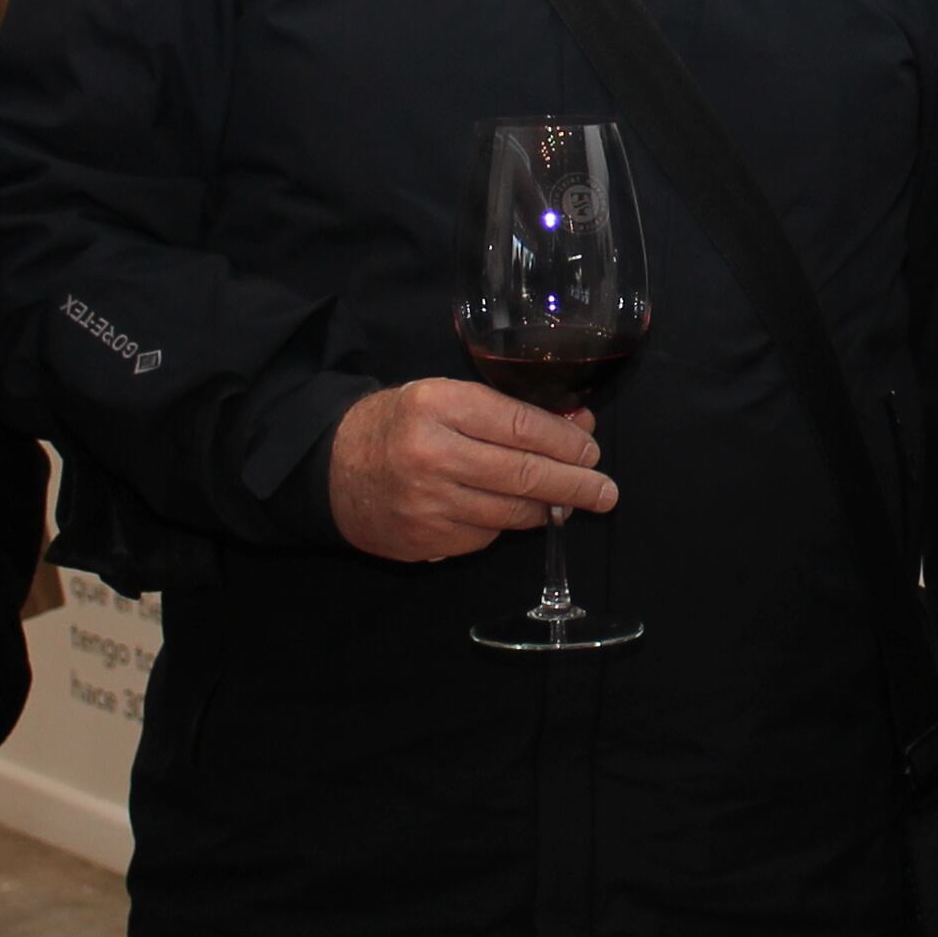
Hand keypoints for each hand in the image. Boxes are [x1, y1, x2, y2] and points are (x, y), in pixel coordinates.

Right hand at [323, 375, 611, 562]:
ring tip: (567, 503)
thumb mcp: (446, 398)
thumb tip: (577, 425)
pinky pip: (487, 534)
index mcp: (438, 406)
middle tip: (606, 492)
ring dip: (548, 509)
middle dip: (576, 485)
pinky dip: (507, 523)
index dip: (566, 441)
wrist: (331, 468)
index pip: (521, 426)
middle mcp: (433, 455)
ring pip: (512, 512)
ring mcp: (429, 503)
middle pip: (525, 474)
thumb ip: (506, 410)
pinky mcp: (427, 538)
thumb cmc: (399, 425)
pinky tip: (512, 512)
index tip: (592, 450)